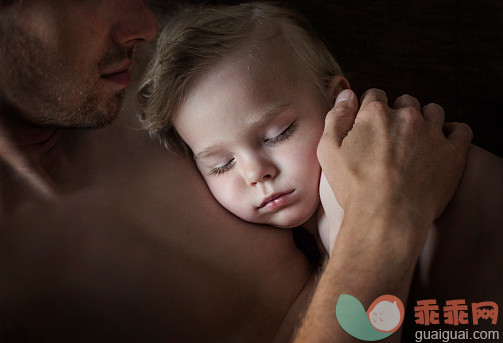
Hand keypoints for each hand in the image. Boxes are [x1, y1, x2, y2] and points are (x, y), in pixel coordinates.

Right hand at [317, 89, 471, 248]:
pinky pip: (461, 130)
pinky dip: (453, 132)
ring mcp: (432, 133)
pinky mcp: (452, 153)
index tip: (370, 126)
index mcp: (375, 113)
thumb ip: (336, 116)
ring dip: (424, 120)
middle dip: (397, 115)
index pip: (374, 96)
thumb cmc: (354, 187)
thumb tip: (346, 94)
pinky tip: (442, 142)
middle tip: (391, 138)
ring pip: (433, 112)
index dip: (370, 110)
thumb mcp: (328, 150)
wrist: (386, 217)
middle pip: (404, 102)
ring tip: (416, 140)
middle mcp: (406, 116)